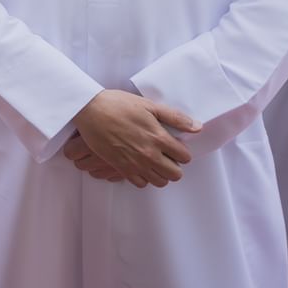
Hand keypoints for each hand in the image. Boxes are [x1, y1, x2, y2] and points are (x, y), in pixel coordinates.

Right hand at [73, 90, 200, 187]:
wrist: (90, 110)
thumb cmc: (118, 104)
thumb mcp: (149, 105)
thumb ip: (175, 117)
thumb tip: (197, 127)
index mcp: (159, 137)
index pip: (184, 157)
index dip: (182, 152)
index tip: (174, 146)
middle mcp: (149, 154)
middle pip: (175, 174)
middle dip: (174, 165)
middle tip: (166, 156)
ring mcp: (135, 163)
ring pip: (159, 181)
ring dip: (160, 173)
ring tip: (153, 162)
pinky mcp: (121, 167)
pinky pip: (140, 183)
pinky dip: (143, 177)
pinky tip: (139, 165)